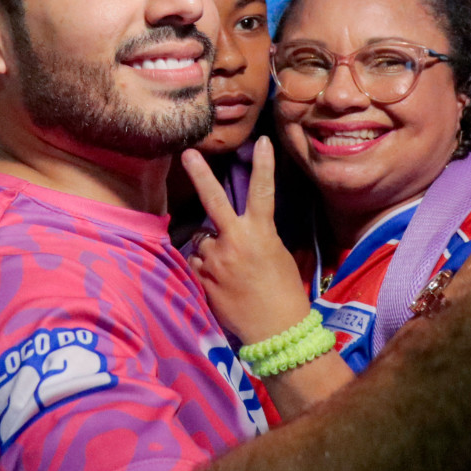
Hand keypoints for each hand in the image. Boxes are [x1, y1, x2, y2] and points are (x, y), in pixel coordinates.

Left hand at [183, 139, 311, 344]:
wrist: (276, 329)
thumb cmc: (283, 292)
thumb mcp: (276, 254)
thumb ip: (254, 236)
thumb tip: (233, 229)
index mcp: (261, 232)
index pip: (263, 191)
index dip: (263, 164)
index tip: (261, 140)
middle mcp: (236, 240)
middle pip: (213, 200)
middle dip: (200, 173)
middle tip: (188, 153)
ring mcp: (216, 259)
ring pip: (202, 240)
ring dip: (209, 248)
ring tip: (228, 270)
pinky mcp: (202, 278)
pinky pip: (195, 263)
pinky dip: (203, 268)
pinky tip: (220, 283)